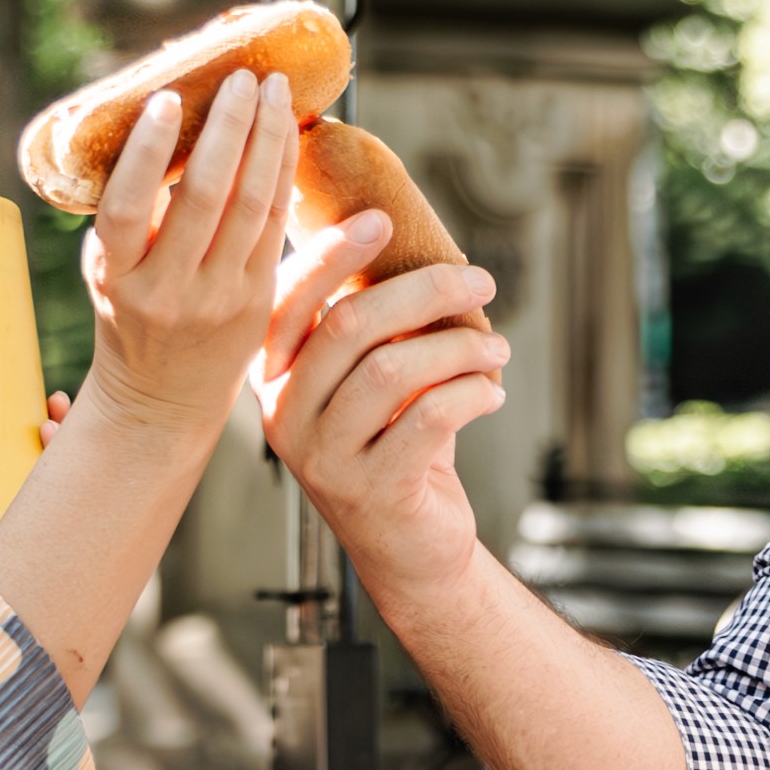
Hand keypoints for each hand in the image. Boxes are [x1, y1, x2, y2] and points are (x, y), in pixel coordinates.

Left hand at [0, 396, 74, 658]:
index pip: (9, 461)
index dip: (32, 430)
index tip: (43, 403)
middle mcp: (2, 534)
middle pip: (45, 480)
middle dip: (66, 444)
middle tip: (57, 419)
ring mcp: (19, 566)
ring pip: (60, 518)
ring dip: (79, 479)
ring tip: (66, 447)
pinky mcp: (29, 598)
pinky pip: (65, 568)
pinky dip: (90, 542)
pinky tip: (103, 515)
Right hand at [77, 76, 300, 436]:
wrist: (161, 400)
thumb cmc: (129, 314)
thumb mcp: (109, 271)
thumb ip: (131, 214)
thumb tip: (163, 120)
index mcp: (116, 278)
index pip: (126, 210)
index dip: (148, 154)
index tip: (168, 100)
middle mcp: (167, 291)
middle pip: (204, 200)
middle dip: (229, 130)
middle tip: (242, 78)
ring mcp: (218, 300)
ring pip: (251, 209)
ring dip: (267, 141)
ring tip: (272, 90)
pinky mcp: (257, 302)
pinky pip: (276, 227)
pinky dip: (283, 174)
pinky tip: (286, 133)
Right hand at [256, 217, 505, 593]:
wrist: (410, 549)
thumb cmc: (394, 445)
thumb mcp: (370, 381)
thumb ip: (371, 324)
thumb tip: (410, 237)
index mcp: (273, 376)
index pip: (289, 301)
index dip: (331, 254)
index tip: (381, 220)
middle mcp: (284, 415)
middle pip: (348, 326)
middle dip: (423, 290)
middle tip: (479, 278)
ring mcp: (323, 458)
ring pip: (391, 370)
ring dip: (458, 346)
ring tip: (495, 346)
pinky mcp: (372, 491)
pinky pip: (428, 418)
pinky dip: (471, 393)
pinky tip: (492, 391)